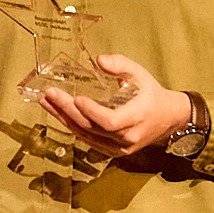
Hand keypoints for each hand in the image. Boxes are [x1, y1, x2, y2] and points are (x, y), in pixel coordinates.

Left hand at [37, 54, 191, 155]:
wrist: (166, 119)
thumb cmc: (150, 93)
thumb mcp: (140, 74)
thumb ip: (121, 65)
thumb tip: (99, 60)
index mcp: (138, 117)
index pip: (112, 122)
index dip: (92, 112)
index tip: (77, 98)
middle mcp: (128, 137)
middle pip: (93, 128)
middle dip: (68, 111)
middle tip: (50, 95)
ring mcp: (120, 148)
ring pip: (87, 136)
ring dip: (63, 119)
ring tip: (46, 102)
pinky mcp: (112, 152)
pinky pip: (88, 140)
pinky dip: (72, 126)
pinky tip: (58, 113)